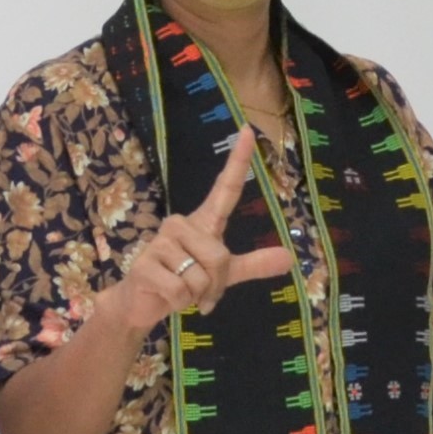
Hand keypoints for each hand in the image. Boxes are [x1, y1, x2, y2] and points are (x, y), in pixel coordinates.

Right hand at [81, 130, 295, 336]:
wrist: (142, 302)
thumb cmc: (183, 282)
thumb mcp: (224, 275)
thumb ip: (254, 264)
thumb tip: (290, 259)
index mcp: (202, 223)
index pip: (226, 188)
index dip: (238, 161)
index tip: (248, 130)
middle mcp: (180, 224)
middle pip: (220, 257)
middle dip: (215, 285)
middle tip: (199, 292)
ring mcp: (160, 242)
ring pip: (200, 277)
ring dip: (196, 295)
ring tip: (179, 291)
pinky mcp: (145, 264)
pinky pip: (180, 289)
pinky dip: (179, 302)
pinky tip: (166, 296)